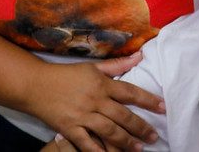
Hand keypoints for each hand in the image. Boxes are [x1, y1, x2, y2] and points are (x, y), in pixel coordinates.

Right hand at [26, 57, 162, 151]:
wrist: (35, 85)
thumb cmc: (66, 74)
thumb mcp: (92, 66)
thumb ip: (117, 64)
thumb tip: (140, 56)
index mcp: (101, 83)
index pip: (130, 92)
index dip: (148, 100)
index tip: (163, 107)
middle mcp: (95, 100)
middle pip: (123, 115)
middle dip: (140, 127)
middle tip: (154, 136)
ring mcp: (82, 116)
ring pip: (109, 131)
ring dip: (126, 141)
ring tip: (140, 148)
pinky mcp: (70, 129)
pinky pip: (87, 143)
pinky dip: (99, 151)